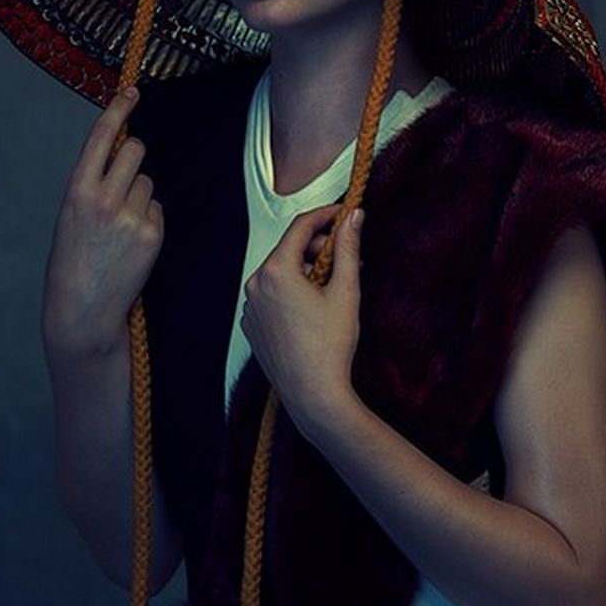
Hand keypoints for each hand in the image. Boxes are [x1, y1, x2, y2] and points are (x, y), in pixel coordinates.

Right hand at [42, 86, 163, 361]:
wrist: (83, 309)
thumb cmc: (72, 261)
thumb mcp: (70, 215)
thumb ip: (92, 184)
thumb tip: (121, 154)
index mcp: (77, 191)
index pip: (102, 138)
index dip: (118, 109)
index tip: (131, 92)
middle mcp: (105, 199)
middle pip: (136, 151)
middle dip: (134, 156)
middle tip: (123, 179)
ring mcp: (132, 217)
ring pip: (148, 182)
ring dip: (140, 194)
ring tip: (120, 226)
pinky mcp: (153, 235)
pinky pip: (157, 209)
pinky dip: (149, 218)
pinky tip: (132, 242)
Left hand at [241, 204, 363, 434]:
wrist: (313, 394)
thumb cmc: (331, 344)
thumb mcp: (345, 290)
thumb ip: (348, 247)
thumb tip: (354, 215)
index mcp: (276, 270)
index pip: (301, 226)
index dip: (326, 214)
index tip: (345, 212)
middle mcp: (256, 283)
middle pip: (290, 250)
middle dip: (320, 248)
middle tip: (349, 258)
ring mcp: (250, 306)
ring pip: (281, 273)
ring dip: (307, 270)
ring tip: (334, 287)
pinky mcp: (251, 325)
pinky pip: (272, 296)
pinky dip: (292, 292)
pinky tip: (314, 309)